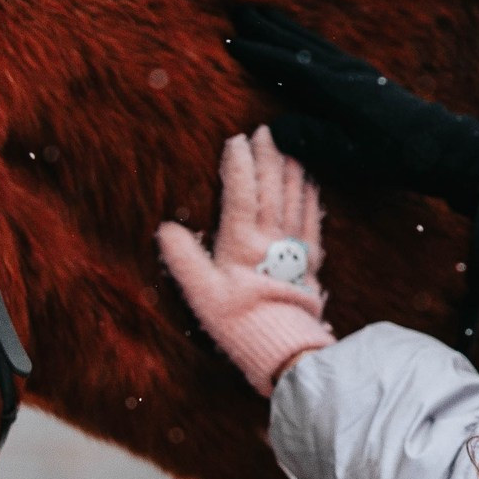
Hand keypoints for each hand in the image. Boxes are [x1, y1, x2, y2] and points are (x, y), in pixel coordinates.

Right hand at [158, 127, 333, 396]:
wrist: (284, 350)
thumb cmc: (238, 323)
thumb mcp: (201, 295)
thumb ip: (184, 259)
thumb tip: (165, 228)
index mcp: (242, 242)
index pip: (241, 192)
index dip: (238, 163)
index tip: (235, 138)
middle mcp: (271, 238)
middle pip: (271, 187)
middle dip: (268, 155)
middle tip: (266, 129)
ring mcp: (295, 248)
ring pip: (295, 197)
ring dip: (292, 169)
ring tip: (291, 145)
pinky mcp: (311, 261)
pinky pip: (313, 219)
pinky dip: (312, 196)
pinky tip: (312, 182)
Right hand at [226, 4, 478, 213]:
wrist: (438, 146)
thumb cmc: (391, 155)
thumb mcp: (346, 155)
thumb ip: (309, 139)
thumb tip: (273, 125)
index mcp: (333, 88)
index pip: (286, 64)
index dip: (257, 52)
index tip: (229, 39)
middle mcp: (342, 71)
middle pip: (297, 42)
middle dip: (267, 26)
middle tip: (238, 8)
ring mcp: (355, 69)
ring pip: (312, 41)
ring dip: (285, 26)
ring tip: (263, 12)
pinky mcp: (365, 75)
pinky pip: (326, 47)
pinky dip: (306, 37)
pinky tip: (302, 39)